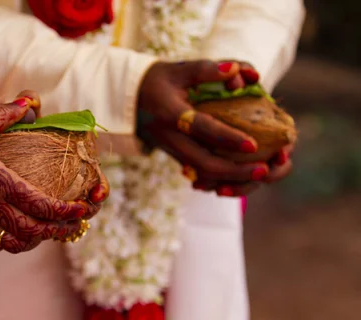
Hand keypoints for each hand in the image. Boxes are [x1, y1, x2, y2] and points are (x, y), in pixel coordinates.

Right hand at [0, 91, 107, 252]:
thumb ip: (4, 114)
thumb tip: (30, 101)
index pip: (41, 204)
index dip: (65, 211)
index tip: (81, 209)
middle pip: (35, 229)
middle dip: (59, 230)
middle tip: (75, 225)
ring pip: (18, 242)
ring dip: (38, 239)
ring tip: (51, 231)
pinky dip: (12, 244)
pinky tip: (18, 235)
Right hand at [137, 60, 289, 195]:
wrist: (127, 102)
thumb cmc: (156, 81)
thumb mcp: (179, 69)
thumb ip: (208, 69)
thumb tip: (238, 72)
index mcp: (170, 113)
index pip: (200, 128)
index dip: (226, 137)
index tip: (252, 144)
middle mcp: (170, 137)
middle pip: (203, 163)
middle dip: (235, 171)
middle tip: (264, 170)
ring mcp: (172, 150)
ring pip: (202, 173)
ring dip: (232, 178)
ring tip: (259, 175)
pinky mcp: (176, 156)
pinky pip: (200, 173)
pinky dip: (222, 178)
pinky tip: (243, 176)